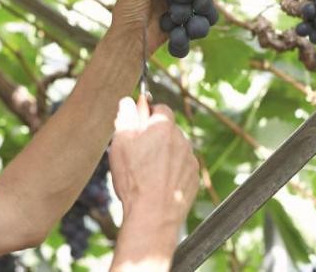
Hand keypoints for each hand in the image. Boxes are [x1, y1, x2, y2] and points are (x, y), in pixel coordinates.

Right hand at [109, 96, 198, 229]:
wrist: (154, 215)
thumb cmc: (134, 179)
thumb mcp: (121, 143)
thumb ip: (126, 117)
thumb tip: (128, 101)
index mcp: (164, 127)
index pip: (161, 109)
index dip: (148, 114)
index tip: (138, 125)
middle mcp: (182, 140)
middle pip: (169, 130)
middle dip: (156, 136)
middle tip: (138, 152)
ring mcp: (191, 160)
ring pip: (176, 150)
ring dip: (165, 155)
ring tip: (147, 173)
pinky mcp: (194, 178)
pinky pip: (182, 168)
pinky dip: (172, 172)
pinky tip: (158, 184)